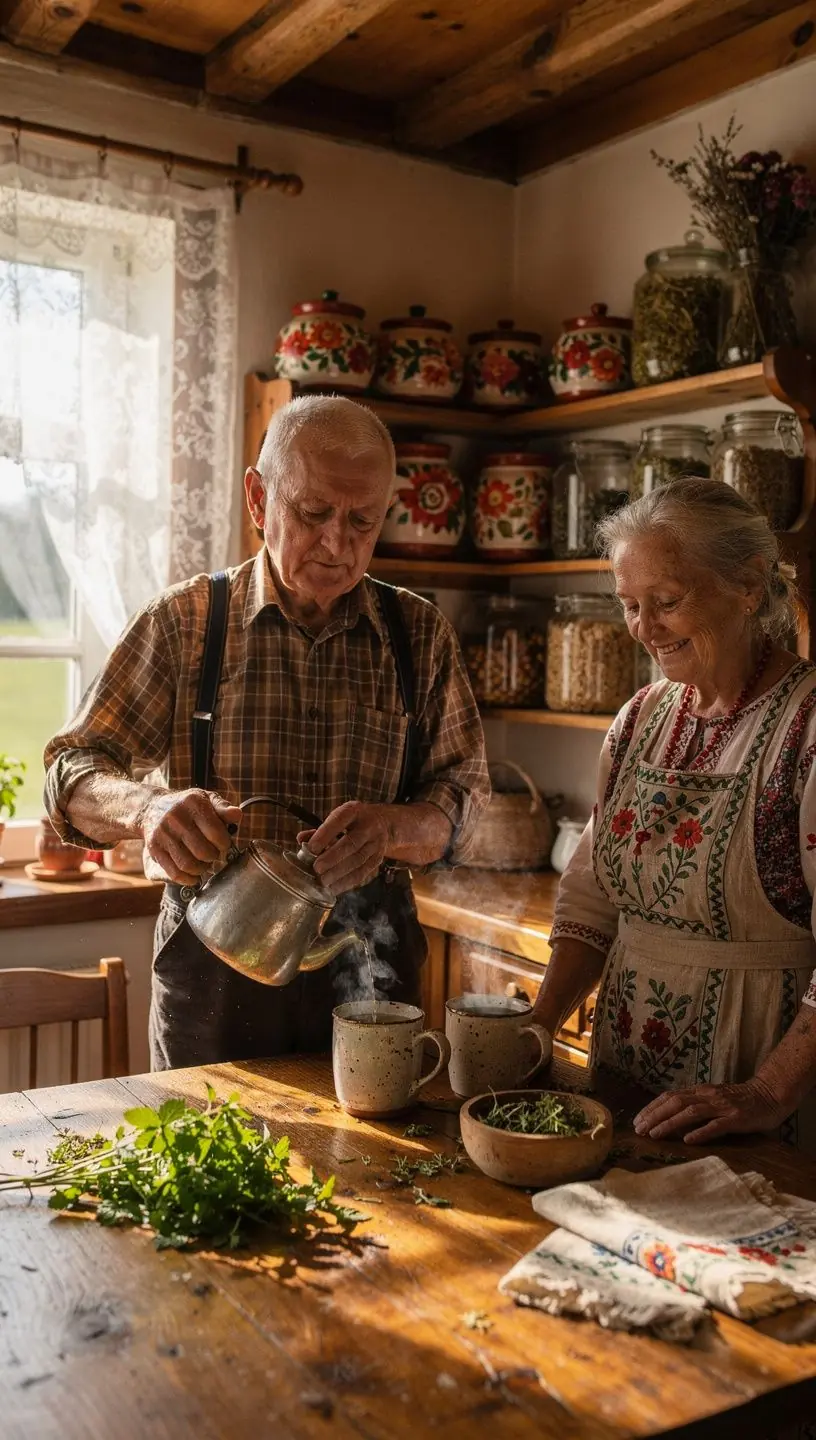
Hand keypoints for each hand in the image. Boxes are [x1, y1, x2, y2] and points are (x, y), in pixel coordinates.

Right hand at [139, 788, 241, 885]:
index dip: (225, 844)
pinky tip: (194, 876)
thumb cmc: (186, 806)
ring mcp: (163, 834)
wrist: (152, 808)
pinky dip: (188, 879)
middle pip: (203, 852)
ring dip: (202, 870)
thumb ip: (222, 808)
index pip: (216, 833)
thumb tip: (237, 815)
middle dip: (214, 857)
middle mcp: (175, 818)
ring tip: (204, 864)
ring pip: (188, 864)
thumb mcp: (206, 799)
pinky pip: (174, 872)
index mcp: (192, 803)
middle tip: (214, 855)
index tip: (224, 844)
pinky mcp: (154, 848)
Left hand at [299, 802, 390, 894]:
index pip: (340, 820)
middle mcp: (369, 826)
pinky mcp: (378, 858)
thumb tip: (301, 840)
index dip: (325, 834)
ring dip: (339, 873)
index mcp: (354, 811)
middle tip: (317, 868)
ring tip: (323, 881)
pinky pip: (363, 872)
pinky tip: (334, 887)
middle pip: (351, 843)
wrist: (381, 822)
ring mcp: (376, 843)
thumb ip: (319, 829)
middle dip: (332, 858)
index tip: (311, 848)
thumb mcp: (337, 817)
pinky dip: (347, 882)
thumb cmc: (352, 821)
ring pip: (358, 860)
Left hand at [633, 1076, 789, 1145]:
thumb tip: (669, 1118)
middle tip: (638, 1129)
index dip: (652, 1107)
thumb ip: (694, 1106)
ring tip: (654, 1134)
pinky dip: (700, 1132)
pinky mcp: (736, 1118)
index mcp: (700, 1091)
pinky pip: (716, 1125)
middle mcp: (708, 1096)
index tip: (637, 1120)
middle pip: (675, 1102)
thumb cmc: (739, 1100)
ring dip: (670, 1123)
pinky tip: (688, 1140)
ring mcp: (722, 1106)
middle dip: (654, 1116)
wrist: (769, 1096)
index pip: (670, 1096)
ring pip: (691, 1112)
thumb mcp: (713, 1099)